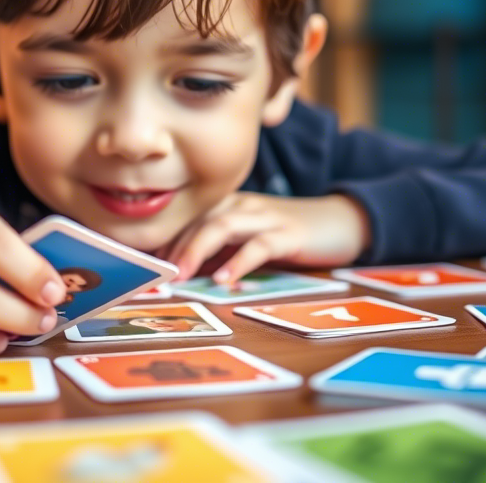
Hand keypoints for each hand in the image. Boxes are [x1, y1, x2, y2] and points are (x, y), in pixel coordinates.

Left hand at [165, 193, 370, 284]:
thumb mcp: (247, 242)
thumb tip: (182, 274)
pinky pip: (261, 245)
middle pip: (199, 220)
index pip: (187, 220)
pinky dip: (240, 261)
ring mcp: (266, 217)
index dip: (164, 242)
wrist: (341, 222)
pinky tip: (226, 280)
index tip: (144, 267)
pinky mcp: (290, 234)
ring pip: (223, 226)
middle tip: (155, 276)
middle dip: (174, 248)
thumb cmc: (287, 235)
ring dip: (198, 250)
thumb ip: (219, 252)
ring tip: (182, 275)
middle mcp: (242, 205)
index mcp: (228, 205)